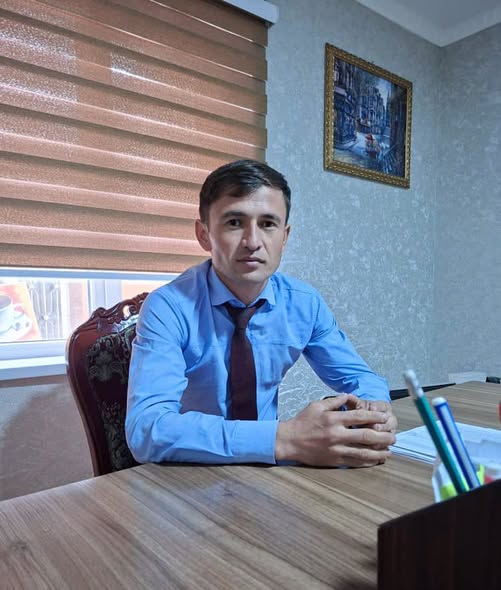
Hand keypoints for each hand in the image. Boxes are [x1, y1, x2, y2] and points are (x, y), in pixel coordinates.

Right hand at [275, 394, 395, 467]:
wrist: (289, 441)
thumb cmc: (303, 421)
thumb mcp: (317, 405)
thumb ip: (334, 401)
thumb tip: (349, 396)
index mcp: (333, 418)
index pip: (360, 417)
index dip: (375, 416)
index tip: (386, 417)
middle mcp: (337, 434)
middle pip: (366, 436)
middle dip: (383, 436)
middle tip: (394, 437)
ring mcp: (336, 449)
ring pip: (363, 452)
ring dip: (379, 452)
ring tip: (389, 451)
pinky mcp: (334, 461)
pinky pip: (354, 462)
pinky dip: (367, 462)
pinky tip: (375, 460)